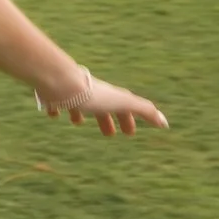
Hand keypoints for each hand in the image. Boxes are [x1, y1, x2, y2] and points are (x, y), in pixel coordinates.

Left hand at [36, 67, 167, 136]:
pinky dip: (55, 108)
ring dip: (81, 113)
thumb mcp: (122, 103)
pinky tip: (52, 114)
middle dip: (107, 120)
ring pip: (79, 103)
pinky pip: (54, 101)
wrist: (61, 83)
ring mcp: (72, 94)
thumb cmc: (93, 94)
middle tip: (109, 135)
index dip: (128, 120)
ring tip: (77, 123)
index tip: (130, 134)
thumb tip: (165, 123)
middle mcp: (91, 93)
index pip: (123, 108)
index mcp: (109, 96)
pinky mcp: (54, 95)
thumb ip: (143, 111)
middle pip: (102, 107)